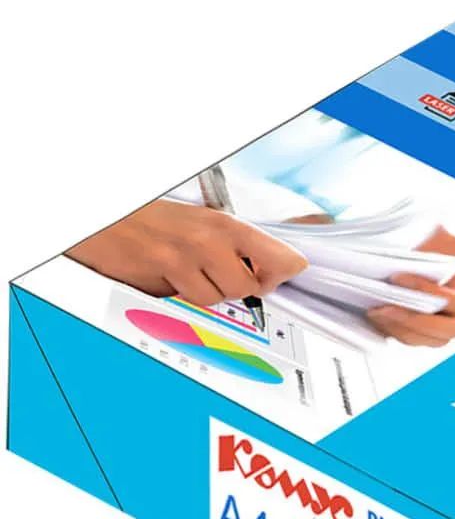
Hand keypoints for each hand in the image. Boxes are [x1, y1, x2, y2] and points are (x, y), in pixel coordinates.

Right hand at [66, 199, 308, 305]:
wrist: (105, 216)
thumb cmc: (153, 217)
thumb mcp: (202, 220)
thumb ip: (238, 245)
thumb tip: (276, 268)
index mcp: (227, 224)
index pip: (283, 260)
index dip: (282, 274)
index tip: (275, 275)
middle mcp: (209, 241)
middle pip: (250, 288)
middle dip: (238, 286)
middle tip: (220, 272)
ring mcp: (182, 261)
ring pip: (216, 299)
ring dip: (206, 291)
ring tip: (188, 269)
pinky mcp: (157, 279)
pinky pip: (184, 302)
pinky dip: (179, 295)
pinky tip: (167, 275)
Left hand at [366, 225, 454, 346]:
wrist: (399, 255)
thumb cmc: (422, 244)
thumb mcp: (432, 232)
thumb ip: (440, 235)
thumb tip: (439, 234)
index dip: (434, 293)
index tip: (399, 277)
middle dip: (419, 319)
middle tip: (388, 306)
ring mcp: (446, 325)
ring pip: (435, 340)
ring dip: (404, 328)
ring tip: (378, 311)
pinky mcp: (425, 334)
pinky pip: (415, 341)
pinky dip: (395, 331)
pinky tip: (377, 316)